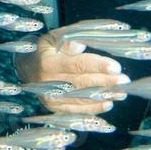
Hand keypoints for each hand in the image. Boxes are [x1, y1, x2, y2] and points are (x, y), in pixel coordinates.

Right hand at [15, 23, 129, 114]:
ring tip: (121, 92)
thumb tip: (80, 44)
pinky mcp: (55, 108)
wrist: (26, 69)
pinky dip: (94, 108)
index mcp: (48, 63)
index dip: (98, 66)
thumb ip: (66, 41)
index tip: (116, 67)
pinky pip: (78, 110)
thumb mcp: (51, 39)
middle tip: (125, 81)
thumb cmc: (45, 50)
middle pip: (83, 83)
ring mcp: (51, 98)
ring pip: (82, 98)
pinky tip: (108, 103)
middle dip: (106, 82)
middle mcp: (48, 83)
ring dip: (104, 95)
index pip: (77, 65)